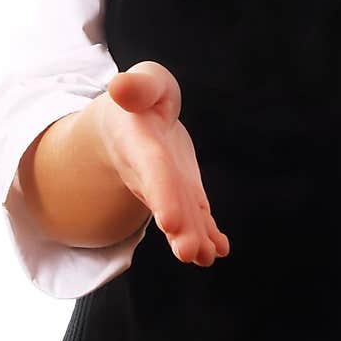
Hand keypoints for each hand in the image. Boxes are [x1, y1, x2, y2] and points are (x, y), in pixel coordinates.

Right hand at [95, 60, 229, 266]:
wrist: (130, 122)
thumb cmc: (142, 98)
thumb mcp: (144, 82)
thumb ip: (137, 86)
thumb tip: (120, 87)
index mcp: (140, 143)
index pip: (152, 170)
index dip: (161, 193)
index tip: (169, 220)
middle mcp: (152, 174)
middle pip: (166, 202)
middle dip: (179, 227)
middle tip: (191, 252)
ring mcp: (168, 189)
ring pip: (181, 217)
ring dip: (194, 238)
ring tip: (207, 257)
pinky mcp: (184, 194)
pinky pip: (196, 218)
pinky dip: (208, 235)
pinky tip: (220, 249)